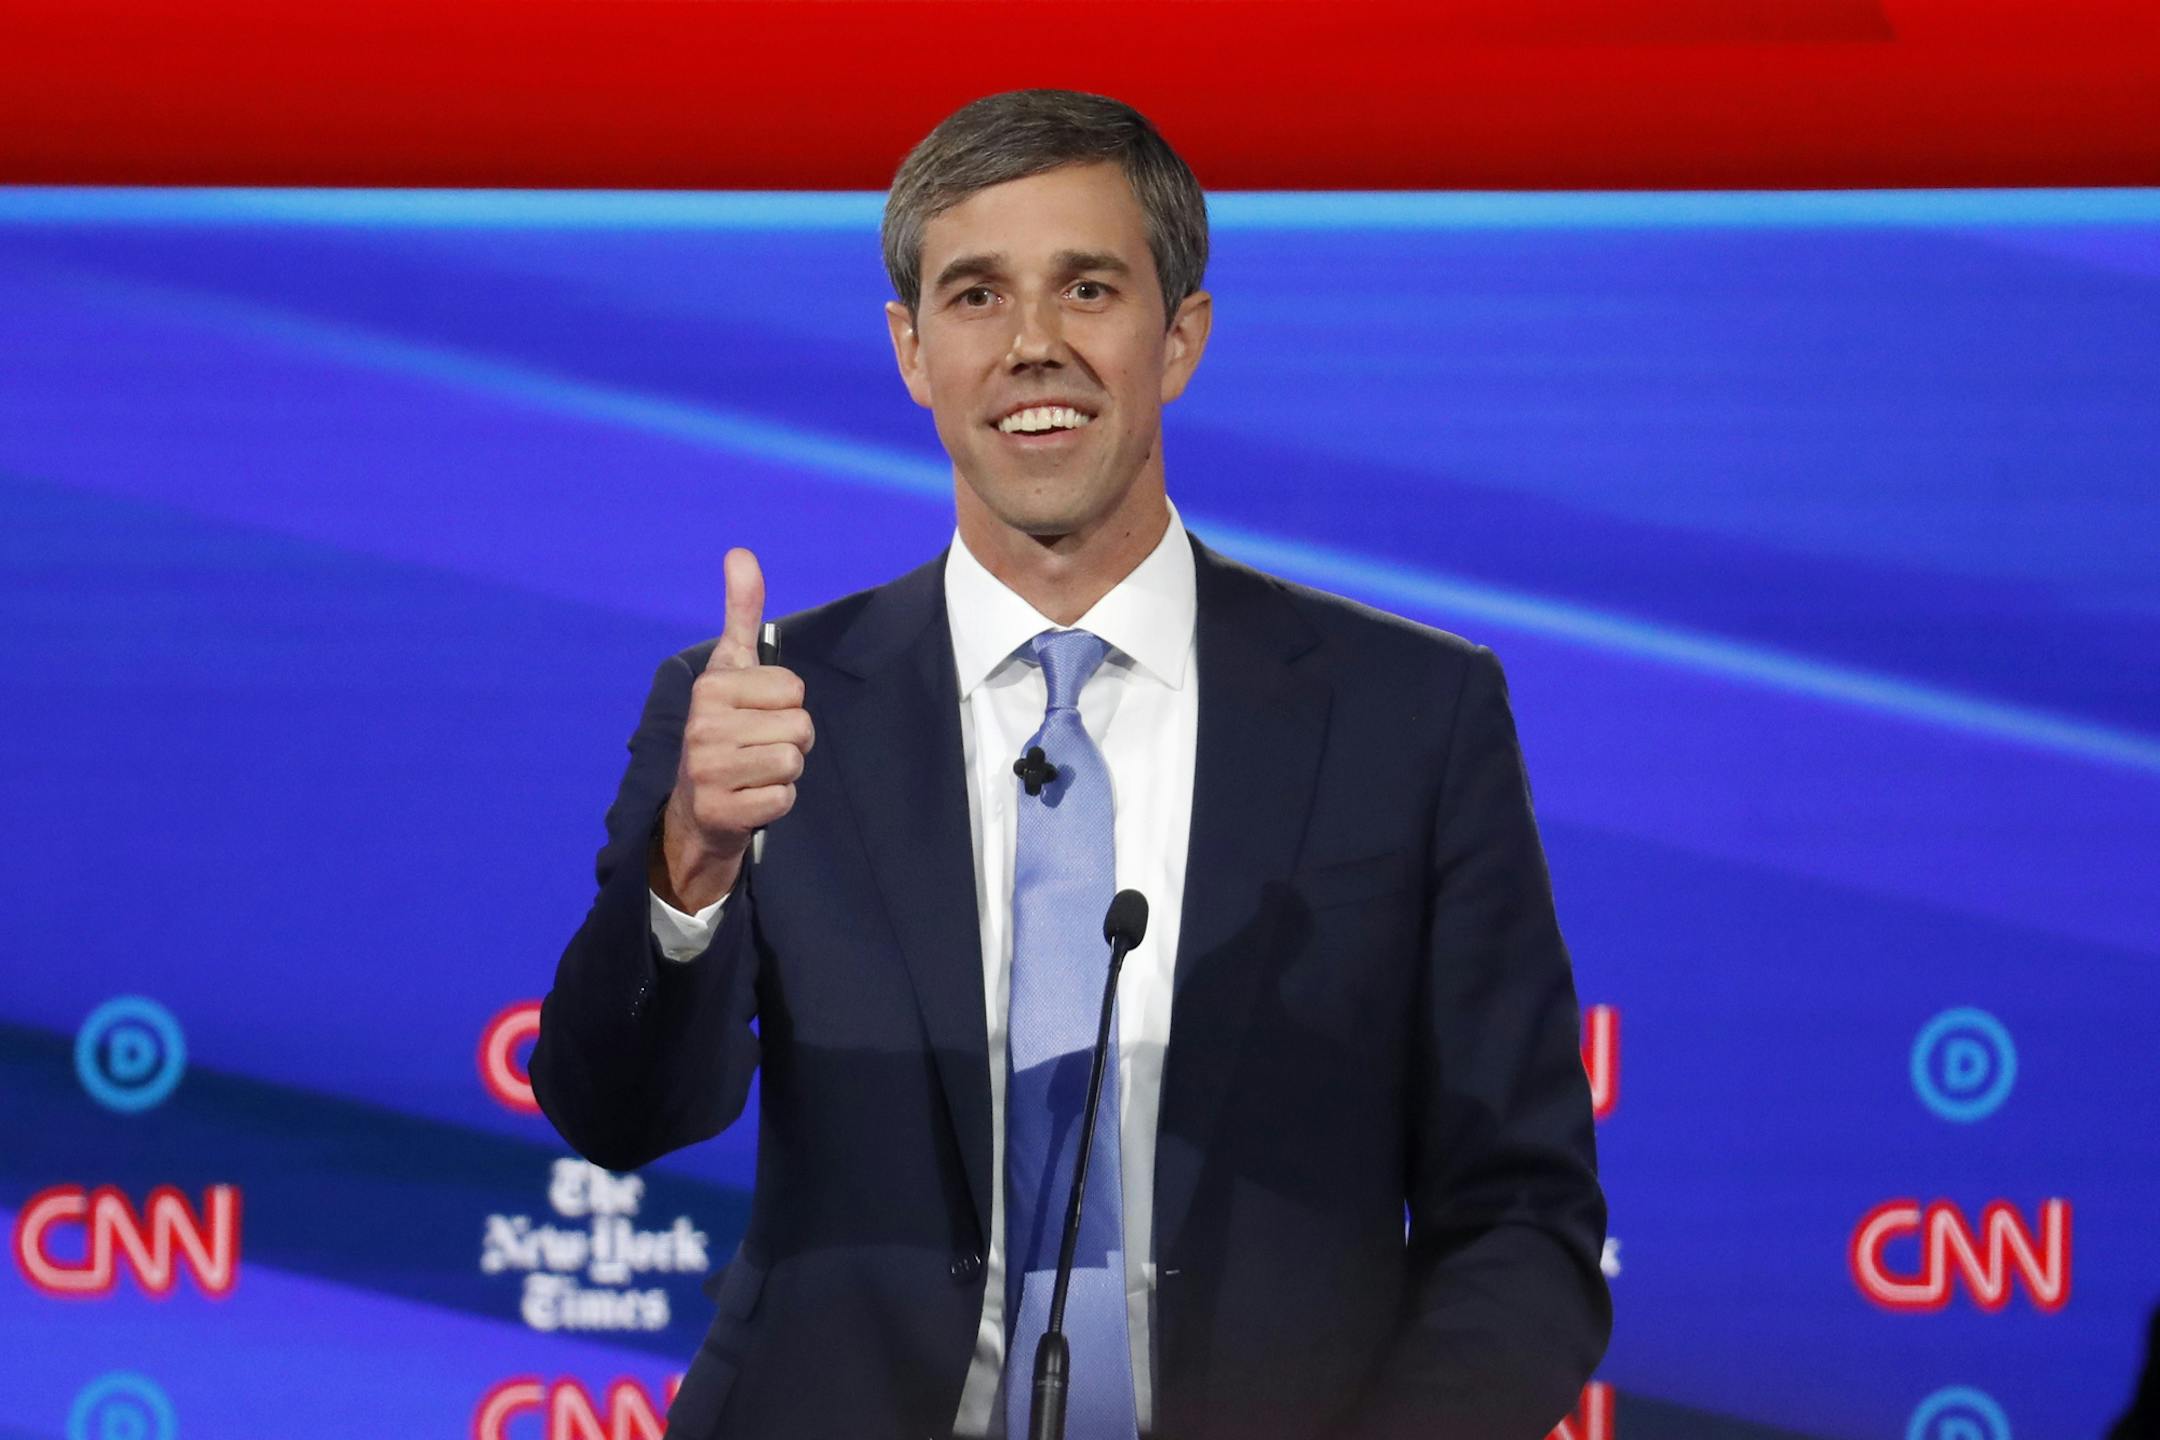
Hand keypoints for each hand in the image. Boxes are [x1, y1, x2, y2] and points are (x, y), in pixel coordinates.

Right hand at [655, 548, 811, 910]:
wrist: (695, 810)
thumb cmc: (724, 728)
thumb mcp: (731, 669)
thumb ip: (741, 613)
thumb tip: (740, 552)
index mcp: (711, 687)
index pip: (795, 690)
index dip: (787, 706)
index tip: (758, 716)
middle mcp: (702, 726)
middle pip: (800, 726)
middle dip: (791, 740)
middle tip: (759, 748)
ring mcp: (708, 771)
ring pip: (793, 761)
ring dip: (785, 772)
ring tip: (755, 772)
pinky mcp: (720, 811)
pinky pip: (784, 799)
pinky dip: (776, 802)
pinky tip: (751, 799)